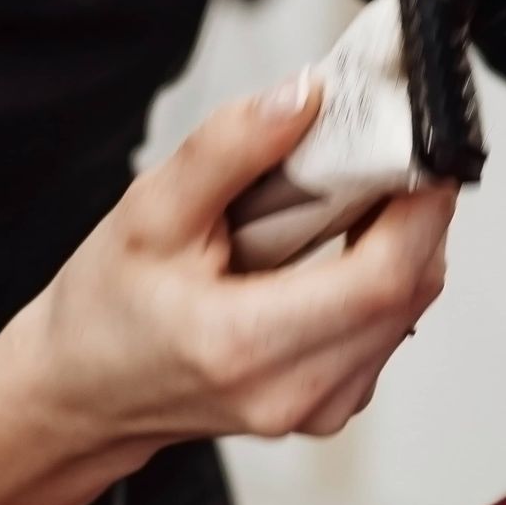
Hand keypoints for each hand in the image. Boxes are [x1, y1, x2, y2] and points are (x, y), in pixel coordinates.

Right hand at [6, 77, 453, 453]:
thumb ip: (230, 149)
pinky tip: (344, 245)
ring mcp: (321, 407)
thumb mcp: (148, 212)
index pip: (384, 279)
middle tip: (385, 155)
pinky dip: (385, 275)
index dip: (420, 208)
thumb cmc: (106, 310)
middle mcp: (295, 390)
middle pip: (412, 288)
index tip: (418, 149)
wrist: (86, 392)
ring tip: (356, 195)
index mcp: (245, 346)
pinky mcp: (335, 403)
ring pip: (412, 307)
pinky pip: (392, 327)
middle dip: (415, 212)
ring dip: (402, 240)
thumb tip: (306, 97)